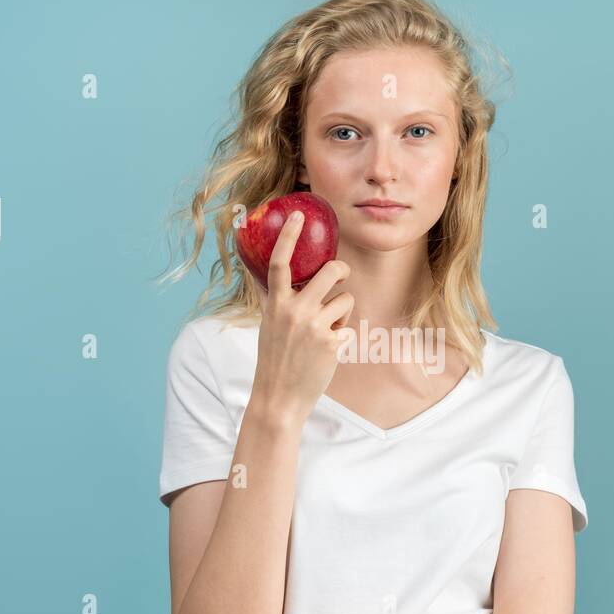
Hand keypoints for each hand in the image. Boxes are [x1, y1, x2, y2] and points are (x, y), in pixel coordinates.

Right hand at [250, 209, 354, 423]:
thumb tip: (264, 275)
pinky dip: (343, 337)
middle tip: (340, 277)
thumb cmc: (274, 359)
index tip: (297, 216)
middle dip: (342, 271)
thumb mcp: (268, 324)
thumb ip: (272, 298)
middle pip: (331, 272)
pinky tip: (329, 351)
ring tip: (328, 330)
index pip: (280, 262)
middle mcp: (294, 311)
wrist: (279, 397)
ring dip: (343, 312)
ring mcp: (314, 327)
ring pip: (346, 299)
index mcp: (276, 304)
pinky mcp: (332, 343)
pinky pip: (350, 326)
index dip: (289, 236)